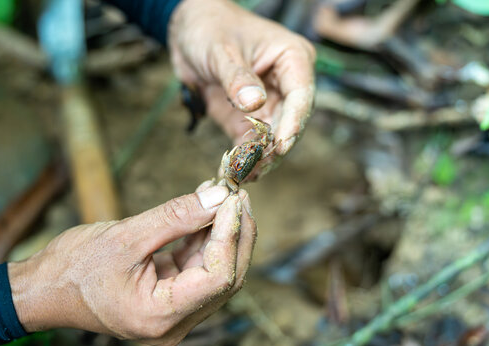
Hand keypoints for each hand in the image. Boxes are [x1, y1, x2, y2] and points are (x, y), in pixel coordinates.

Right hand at [8, 181, 255, 345]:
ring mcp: (173, 314)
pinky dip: (202, 238)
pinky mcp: (170, 299)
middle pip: (226, 277)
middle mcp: (173, 323)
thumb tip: (218, 195)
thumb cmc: (74, 268)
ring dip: (221, 232)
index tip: (233, 199)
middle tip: (237, 194)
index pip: (218, 277)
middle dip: (235, 233)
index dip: (231, 235)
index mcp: (160, 316)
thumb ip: (175, 216)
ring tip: (222, 194)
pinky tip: (205, 209)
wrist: (45, 289)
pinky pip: (196, 268)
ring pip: (215, 271)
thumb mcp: (126, 236)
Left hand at [169, 0, 315, 178]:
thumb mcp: (222, 50)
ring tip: (246, 173)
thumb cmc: (210, 28)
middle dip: (275, 146)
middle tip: (260, 166)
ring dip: (261, 157)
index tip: (282, 145)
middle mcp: (285, 83)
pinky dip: (245, 157)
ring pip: (273, 137)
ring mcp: (268, 103)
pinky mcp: (248, 117)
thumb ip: (237, 77)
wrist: (187, 31)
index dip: (294, 122)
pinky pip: (252, 141)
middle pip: (290, 121)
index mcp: (292, 59)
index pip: (301, 95)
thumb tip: (254, 103)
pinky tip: (236, 171)